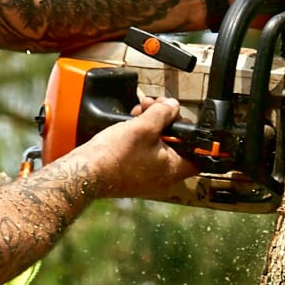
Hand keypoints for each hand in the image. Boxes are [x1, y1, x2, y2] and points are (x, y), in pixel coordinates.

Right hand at [71, 98, 198, 201]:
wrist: (86, 171)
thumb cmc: (114, 155)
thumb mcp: (144, 126)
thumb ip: (164, 113)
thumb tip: (173, 106)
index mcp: (173, 170)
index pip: (198, 156)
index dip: (193, 136)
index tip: (183, 121)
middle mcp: (164, 177)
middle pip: (176, 145)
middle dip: (167, 122)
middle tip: (158, 108)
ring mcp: (148, 177)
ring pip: (159, 146)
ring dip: (152, 126)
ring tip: (141, 110)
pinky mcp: (134, 174)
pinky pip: (145, 153)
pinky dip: (141, 137)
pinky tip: (132, 122)